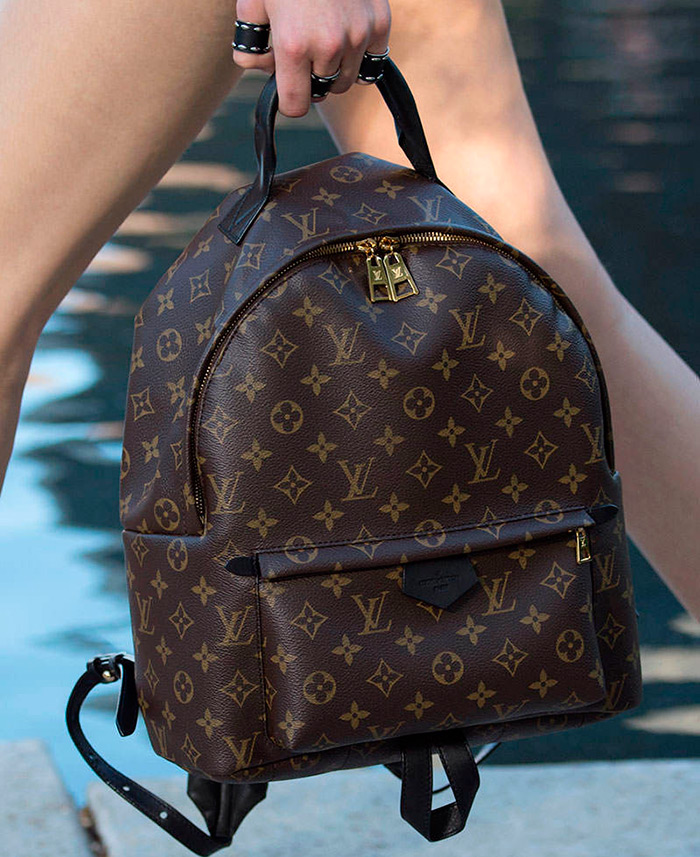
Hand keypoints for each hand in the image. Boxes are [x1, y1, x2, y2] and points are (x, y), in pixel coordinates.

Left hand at [232, 0, 390, 116]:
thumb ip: (251, 46)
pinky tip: (346, 30)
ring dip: (335, 68)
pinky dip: (359, 53)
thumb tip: (263, 71)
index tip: (289, 88)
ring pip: (346, 80)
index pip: (296, 106)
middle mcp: (329, 46)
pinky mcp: (380, 24)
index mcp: (293, 46)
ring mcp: (358, 36)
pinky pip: (370, 61)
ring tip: (325, 37)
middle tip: (305, 48)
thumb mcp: (253, 4)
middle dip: (311, 77)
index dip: (290, 101)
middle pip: (322, 91)